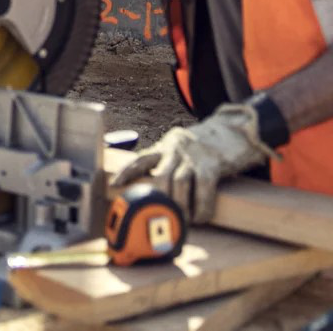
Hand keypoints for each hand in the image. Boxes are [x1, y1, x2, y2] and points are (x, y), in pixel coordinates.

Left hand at [111, 103, 278, 222]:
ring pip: (179, 183)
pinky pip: (204, 188)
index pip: (141, 159)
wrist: (236, 129)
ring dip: (179, 206)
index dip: (127, 172)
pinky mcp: (213, 164)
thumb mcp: (180, 149)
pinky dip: (201, 206)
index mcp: (165, 146)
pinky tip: (200, 218)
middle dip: (158, 199)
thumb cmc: (206, 147)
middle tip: (158, 217)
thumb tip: (156, 191)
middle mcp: (176, 149)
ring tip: (179, 221)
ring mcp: (194, 156)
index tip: (115, 186)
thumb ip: (167, 163)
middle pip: (160, 176)